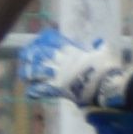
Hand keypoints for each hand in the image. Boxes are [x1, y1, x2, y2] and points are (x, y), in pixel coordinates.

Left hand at [8, 28, 128, 112]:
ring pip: (34, 71)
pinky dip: (34, 91)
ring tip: (25, 74)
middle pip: (38, 55)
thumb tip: (100, 42)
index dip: (43, 41)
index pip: (52, 41)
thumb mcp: (105, 52)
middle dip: (30, 55)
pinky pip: (39, 90)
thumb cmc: (107, 68)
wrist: (107, 85)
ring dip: (29, 72)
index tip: (38, 41)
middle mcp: (61, 61)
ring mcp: (57, 75)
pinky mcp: (56, 89)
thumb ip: (100, 46)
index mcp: (71, 51)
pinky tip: (30, 92)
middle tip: (26, 57)